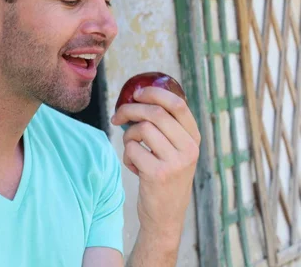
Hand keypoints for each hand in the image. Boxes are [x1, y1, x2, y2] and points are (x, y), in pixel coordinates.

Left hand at [111, 86, 199, 244]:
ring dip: (128, 136)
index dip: (154, 93)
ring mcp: (175, 162)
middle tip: (117, 117)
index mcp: (193, 139)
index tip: (137, 93)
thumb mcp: (175, 152)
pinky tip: (134, 166)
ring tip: (131, 148)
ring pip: (142, 129)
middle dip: (130, 110)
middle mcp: (189, 149)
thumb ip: (166, 128)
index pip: (178, 104)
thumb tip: (138, 99)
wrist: (165, 217)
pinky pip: (132, 149)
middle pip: (155, 113)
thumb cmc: (165, 178)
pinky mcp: (158, 174)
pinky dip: (126, 155)